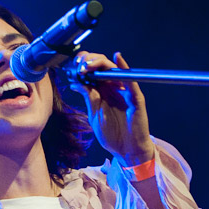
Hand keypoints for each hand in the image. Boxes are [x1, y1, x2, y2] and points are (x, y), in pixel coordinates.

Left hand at [69, 51, 152, 165]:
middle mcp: (113, 88)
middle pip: (102, 65)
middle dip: (89, 60)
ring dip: (100, 62)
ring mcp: (125, 91)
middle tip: (78, 64)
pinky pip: (131, 80)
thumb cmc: (112, 134)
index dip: (83, 64)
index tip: (72, 65)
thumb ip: (88, 97)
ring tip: (88, 65)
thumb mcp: (94, 114)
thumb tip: (75, 83)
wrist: (126, 150)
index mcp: (102, 91)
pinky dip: (124, 68)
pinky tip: (118, 58)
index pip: (93, 71)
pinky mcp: (135, 97)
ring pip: (113, 69)